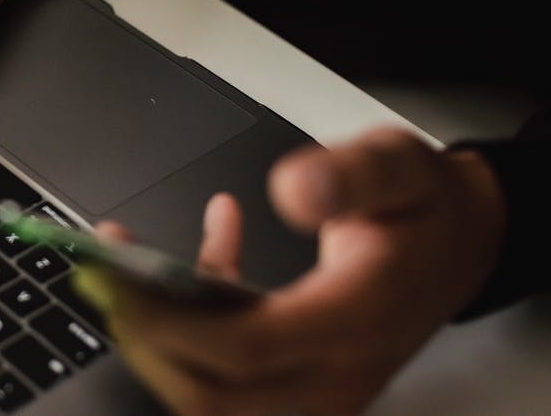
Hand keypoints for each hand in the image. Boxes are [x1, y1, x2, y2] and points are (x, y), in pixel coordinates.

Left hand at [73, 128, 506, 414]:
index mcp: (356, 319)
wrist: (458, 245)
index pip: (245, 349)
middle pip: (214, 392)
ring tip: (128, 265)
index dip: (169, 321)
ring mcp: (317, 388)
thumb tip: (290, 190)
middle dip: (144, 339)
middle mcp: (336, 371)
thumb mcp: (397, 168)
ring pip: (212, 396)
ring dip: (158, 338)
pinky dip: (192, 329)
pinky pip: (226, 378)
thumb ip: (348, 176)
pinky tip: (195, 260)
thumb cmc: (422, 210)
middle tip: (103, 278)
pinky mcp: (299, 384)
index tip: (115, 278)